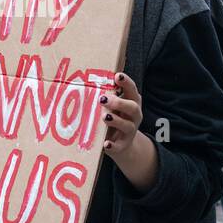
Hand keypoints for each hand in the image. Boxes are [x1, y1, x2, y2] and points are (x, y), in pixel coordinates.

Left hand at [101, 72, 157, 191]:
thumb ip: (108, 96)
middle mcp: (134, 116)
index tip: (117, 76)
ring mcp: (130, 131)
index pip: (132, 90)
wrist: (122, 145)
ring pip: (128, 126)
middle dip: (119, 102)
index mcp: (132, 102)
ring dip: (116, 121)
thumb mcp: (114, 106)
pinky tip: (106, 144)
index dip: (126, 82)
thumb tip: (88, 80)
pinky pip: (119, 146)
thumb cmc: (115, 118)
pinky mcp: (123, 145)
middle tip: (103, 99)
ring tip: (104, 117)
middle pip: (132, 107)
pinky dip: (113, 146)